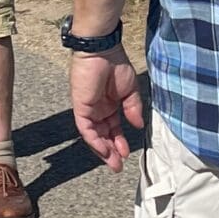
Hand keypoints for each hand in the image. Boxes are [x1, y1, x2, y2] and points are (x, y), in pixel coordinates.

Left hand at [70, 45, 145, 168]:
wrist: (102, 51)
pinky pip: (86, 129)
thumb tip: (138, 126)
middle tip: (118, 166)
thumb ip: (133, 109)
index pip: (113, 128)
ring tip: (114, 163)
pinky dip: (95, 140)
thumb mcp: (131, 91)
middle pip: (103, 135)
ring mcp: (88, 109)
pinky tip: (105, 150)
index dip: (120, 142)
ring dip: (103, 150)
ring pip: (94, 136)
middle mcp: (98, 109)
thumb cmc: (117, 65)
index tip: (127, 154)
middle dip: (111, 152)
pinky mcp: (80, 107)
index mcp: (110, 104)